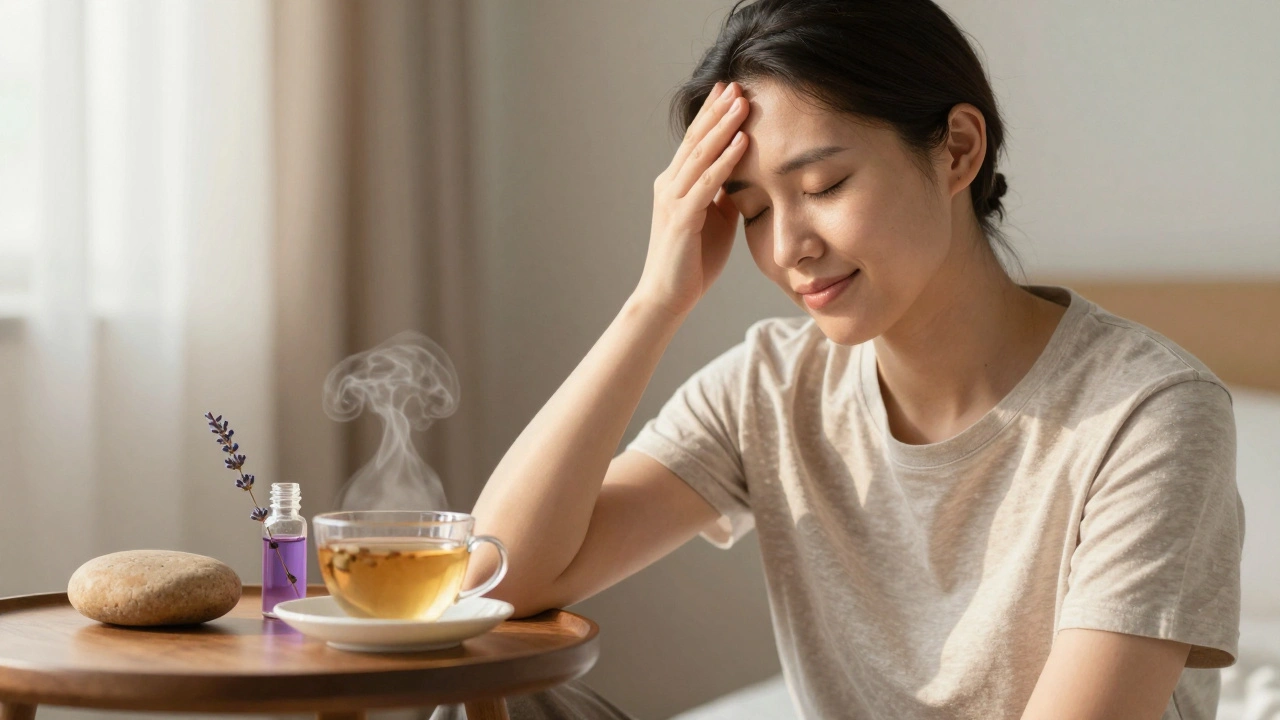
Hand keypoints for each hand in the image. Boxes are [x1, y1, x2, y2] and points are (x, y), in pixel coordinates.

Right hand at [634, 81, 749, 316]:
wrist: (667, 297)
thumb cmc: (692, 262)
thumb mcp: (714, 220)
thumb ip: (723, 195)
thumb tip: (743, 175)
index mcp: (676, 184)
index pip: (695, 142)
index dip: (712, 115)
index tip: (731, 90)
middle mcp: (669, 185)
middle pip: (696, 140)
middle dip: (717, 111)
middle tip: (737, 84)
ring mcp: (673, 200)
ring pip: (700, 155)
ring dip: (723, 127)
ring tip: (742, 103)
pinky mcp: (681, 218)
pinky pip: (707, 183)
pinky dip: (725, 161)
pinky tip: (742, 142)